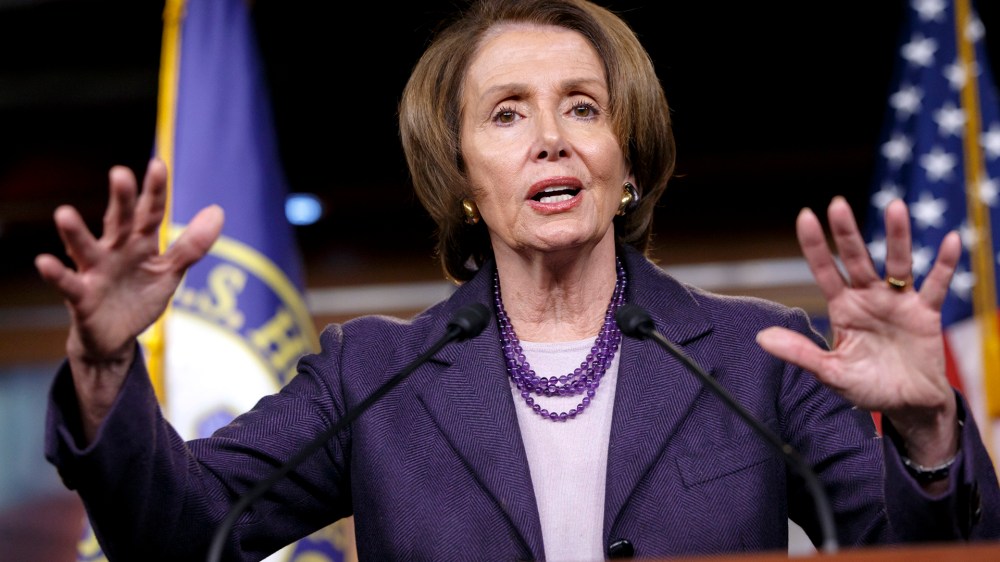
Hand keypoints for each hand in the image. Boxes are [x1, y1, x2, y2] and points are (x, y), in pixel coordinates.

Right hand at [35, 159, 222, 437]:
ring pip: (85, 248)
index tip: (159, 165)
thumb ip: (191, 245)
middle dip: (120, 200)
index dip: (154, 192)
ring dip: (75, 232)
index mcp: (140, 243)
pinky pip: (68, 284)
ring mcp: (96, 272)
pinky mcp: (82, 297)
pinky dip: (57, 274)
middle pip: (119, 222)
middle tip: (120, 173)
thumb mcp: (170, 272)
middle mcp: (115, 251)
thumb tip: (217, 210)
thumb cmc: (140, 296)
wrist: (117, 338)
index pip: (150, 213)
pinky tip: (44, 262)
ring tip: (64, 213)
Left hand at [756, 196, 959, 468]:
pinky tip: (952, 240)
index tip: (804, 216)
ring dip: (897, 237)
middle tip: (837, 204)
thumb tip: (761, 337)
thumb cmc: (866, 386)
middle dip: (846, 233)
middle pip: (857, 259)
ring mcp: (898, 302)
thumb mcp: (829, 372)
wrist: (906, 405)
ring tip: (895, 207)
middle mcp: (868, 298)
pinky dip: (945, 264)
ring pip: (898, 263)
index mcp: (843, 308)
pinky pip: (938, 285)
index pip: (825, 271)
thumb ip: (799, 353)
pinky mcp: (925, 313)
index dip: (814, 246)